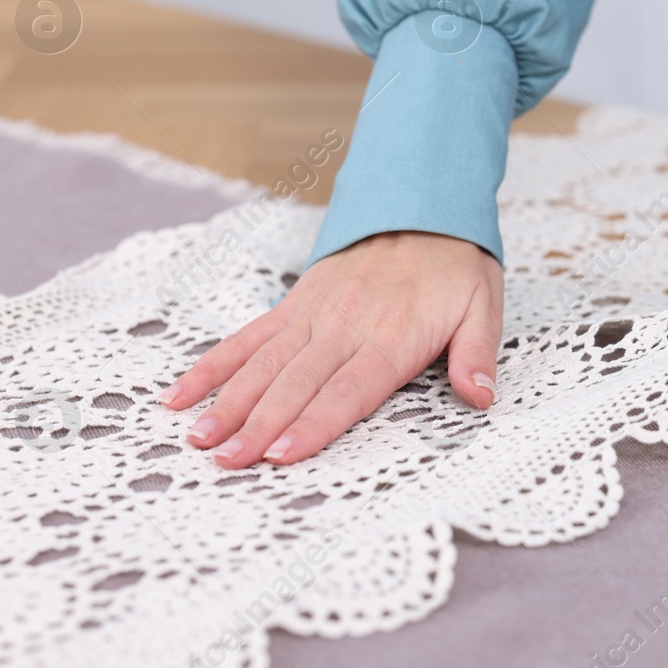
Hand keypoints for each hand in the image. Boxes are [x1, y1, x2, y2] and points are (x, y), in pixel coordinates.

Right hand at [159, 231, 502, 467]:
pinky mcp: (294, 304)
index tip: (283, 453)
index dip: (315, 423)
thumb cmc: (456, 266)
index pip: (349, 390)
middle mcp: (345, 327)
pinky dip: (214, 366)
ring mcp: (313, 315)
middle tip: (227, 461)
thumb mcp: (485, 306)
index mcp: (392, 337)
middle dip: (259, 425)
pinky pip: (249, 337)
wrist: (424, 206)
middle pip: (297, 384)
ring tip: (198, 438)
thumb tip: (482, 397)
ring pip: (264, 364)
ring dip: (229, 402)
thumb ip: (477, 353)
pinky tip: (182, 395)